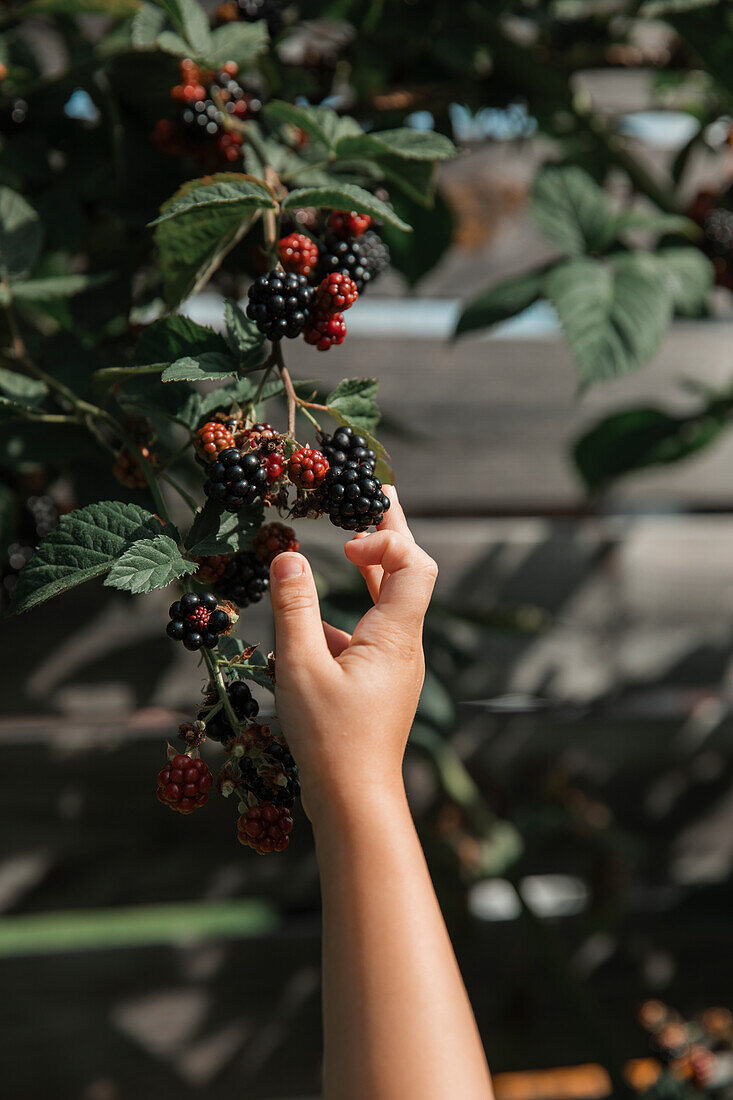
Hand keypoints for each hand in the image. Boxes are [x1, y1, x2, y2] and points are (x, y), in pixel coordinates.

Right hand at [268, 485, 437, 827]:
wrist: (354, 803)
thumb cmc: (330, 739)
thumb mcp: (301, 668)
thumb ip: (293, 609)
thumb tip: (287, 556)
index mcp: (395, 635)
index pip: (414, 563)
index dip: (387, 538)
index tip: (346, 541)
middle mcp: (404, 645)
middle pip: (407, 574)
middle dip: (388, 535)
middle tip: (375, 496)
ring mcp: (395, 666)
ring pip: (388, 605)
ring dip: (370, 572)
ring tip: (350, 542)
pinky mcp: (381, 685)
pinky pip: (369, 637)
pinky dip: (347, 618)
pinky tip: (312, 626)